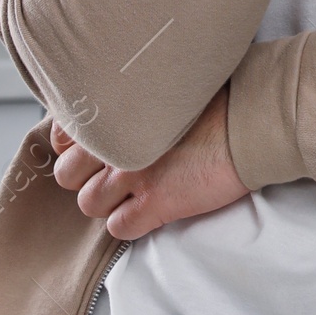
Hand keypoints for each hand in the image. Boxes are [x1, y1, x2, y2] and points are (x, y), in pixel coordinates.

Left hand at [49, 87, 249, 240]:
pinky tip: (153, 209)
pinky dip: (132, 223)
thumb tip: (111, 114)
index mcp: (114, 108)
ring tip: (137, 193)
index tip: (97, 151)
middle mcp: (115, 140)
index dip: (77, 149)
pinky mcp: (156, 202)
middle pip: (68, 175)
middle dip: (88, 178)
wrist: (253, 119)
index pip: (62, 137)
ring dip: (109, 203)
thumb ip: (129, 100)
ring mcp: (133, 172)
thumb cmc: (218, 98)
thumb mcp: (163, 86)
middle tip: (117, 174)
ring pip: (88, 204)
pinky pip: (119, 228)